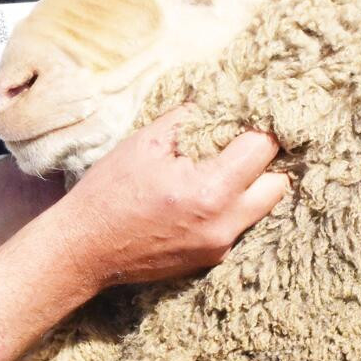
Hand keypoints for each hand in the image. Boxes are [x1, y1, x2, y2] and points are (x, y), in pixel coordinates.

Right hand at [53, 109, 287, 289]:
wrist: (83, 249)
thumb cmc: (109, 192)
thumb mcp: (146, 142)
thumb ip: (191, 118)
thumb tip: (222, 101)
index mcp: (209, 190)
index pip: (264, 148)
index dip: (260, 126)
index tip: (249, 116)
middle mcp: (223, 224)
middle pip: (277, 184)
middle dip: (265, 161)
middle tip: (240, 145)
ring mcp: (219, 247)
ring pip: (262, 207)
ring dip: (251, 185)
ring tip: (221, 170)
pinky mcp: (210, 260)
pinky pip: (238, 225)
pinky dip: (230, 207)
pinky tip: (200, 198)